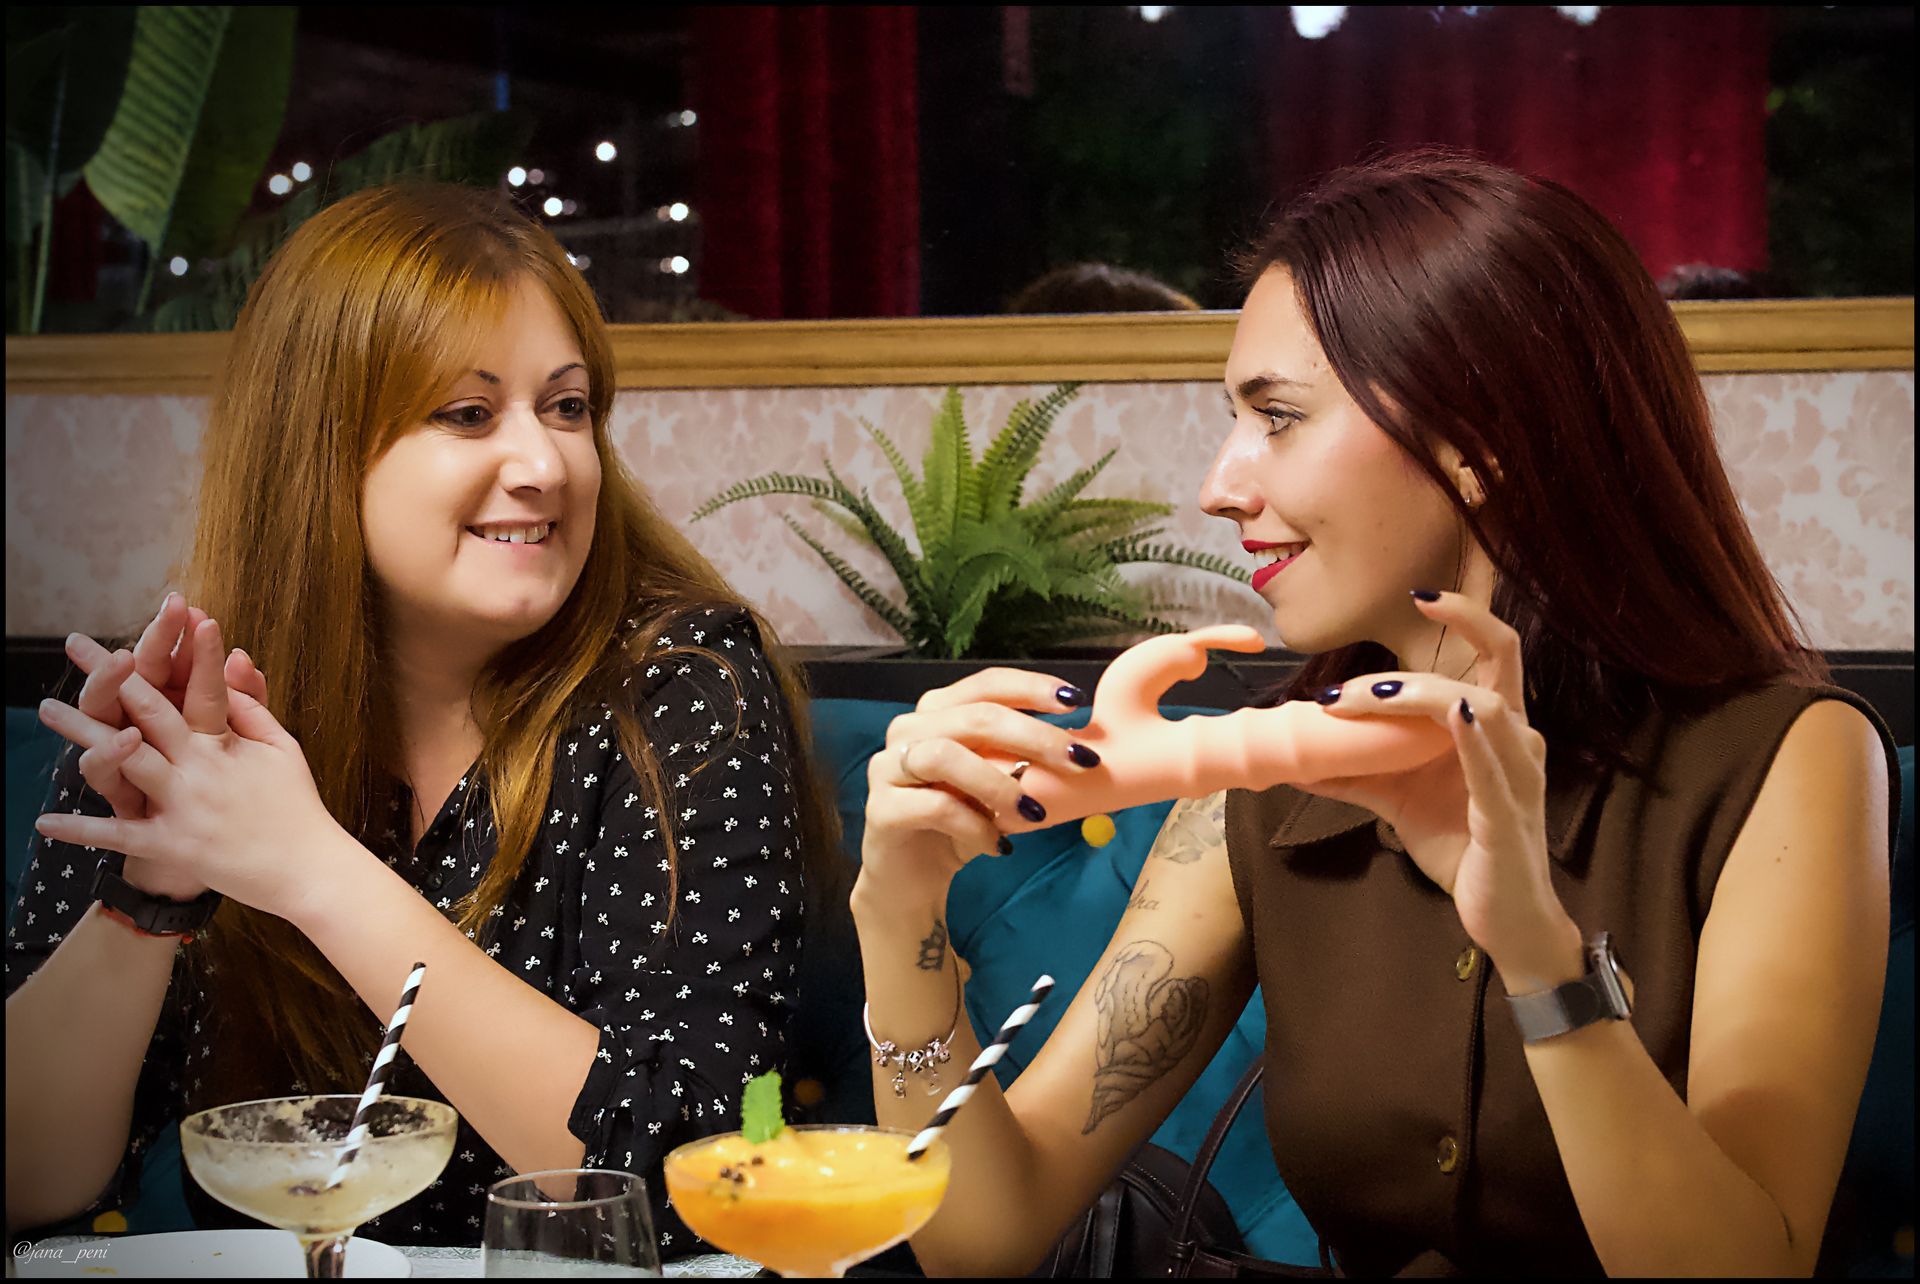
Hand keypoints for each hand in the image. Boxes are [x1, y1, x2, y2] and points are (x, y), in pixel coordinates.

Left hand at [35, 617, 340, 922]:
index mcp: (227, 743)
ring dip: (81, 734)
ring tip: (48, 709)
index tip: (184, 611)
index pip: (206, 686)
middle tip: (78, 644)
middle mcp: (201, 767)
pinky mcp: (172, 843)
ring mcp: (184, 804)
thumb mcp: (283, 749)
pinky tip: (45, 822)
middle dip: (110, 674)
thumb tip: (235, 665)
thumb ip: (253, 709)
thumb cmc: (298, 806)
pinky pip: (118, 834)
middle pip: (147, 710)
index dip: (195, 650)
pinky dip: (81, 829)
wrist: (308, 869)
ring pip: (124, 759)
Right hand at [856, 669, 1095, 909]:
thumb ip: (1022, 761)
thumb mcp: (996, 786)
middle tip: (1078, 761)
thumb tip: (1080, 748)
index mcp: (938, 713)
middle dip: (1033, 736)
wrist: (911, 880)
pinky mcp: (881, 809)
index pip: (986, 685)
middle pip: (975, 716)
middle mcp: (908, 730)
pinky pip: (935, 807)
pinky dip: (975, 826)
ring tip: (1034, 813)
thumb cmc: (959, 824)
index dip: (1031, 688)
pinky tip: (998, 845)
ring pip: (946, 756)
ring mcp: (888, 767)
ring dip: (999, 784)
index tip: (1075, 701)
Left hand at [1309, 591, 1581, 990]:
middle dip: (1434, 649)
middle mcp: (1517, 739)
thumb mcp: (1396, 800)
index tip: (1420, 594)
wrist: (1501, 918)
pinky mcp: (1508, 815)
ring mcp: (1518, 774)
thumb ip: (1353, 771)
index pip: (1495, 653)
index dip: (1466, 616)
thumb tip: (1293, 755)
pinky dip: (1472, 737)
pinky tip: (1453, 715)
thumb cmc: (1460, 849)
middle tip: (1350, 683)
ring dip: (1423, 695)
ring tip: (1371, 695)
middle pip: (1499, 660)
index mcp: (1495, 727)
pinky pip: (1494, 768)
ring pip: (1486, 707)